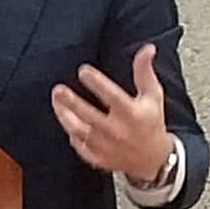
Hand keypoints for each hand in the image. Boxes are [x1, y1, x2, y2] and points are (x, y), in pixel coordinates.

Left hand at [51, 43, 171, 181]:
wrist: (153, 159)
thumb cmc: (150, 121)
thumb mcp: (153, 95)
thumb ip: (145, 72)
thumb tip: (147, 49)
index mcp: (132, 114)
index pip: (112, 97)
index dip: (97, 83)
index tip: (83, 70)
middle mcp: (118, 131)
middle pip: (90, 116)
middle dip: (72, 102)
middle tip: (58, 88)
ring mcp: (107, 147)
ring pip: (79, 131)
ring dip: (65, 115)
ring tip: (56, 100)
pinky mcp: (99, 158)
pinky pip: (80, 146)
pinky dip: (72, 134)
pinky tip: (66, 119)